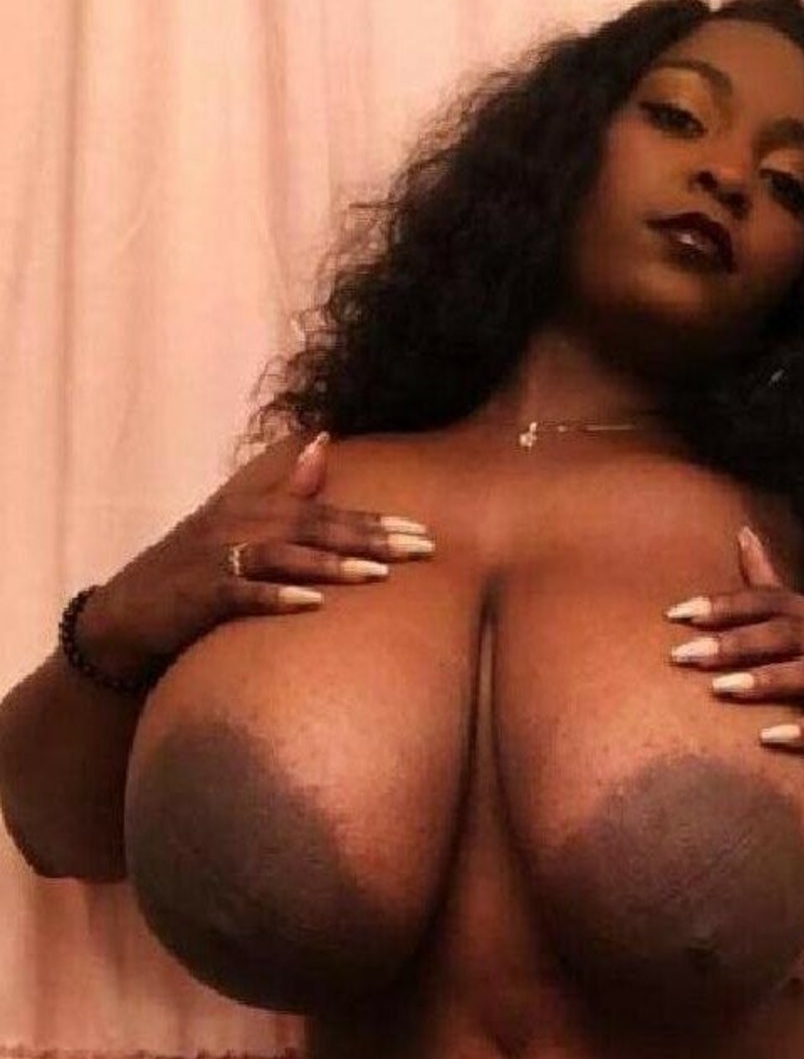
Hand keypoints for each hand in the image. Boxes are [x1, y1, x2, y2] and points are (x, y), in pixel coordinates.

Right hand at [79, 433, 433, 679]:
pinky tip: (312, 605)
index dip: (374, 520)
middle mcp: (236, 526)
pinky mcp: (199, 595)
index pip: (324, 511)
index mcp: (252, 509)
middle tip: (422, 548)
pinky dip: (276, 597)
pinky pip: (242, 594)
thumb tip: (324, 441)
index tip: (424, 531)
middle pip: (312, 527)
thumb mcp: (237, 526)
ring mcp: (216, 559)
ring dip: (331, 564)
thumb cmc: (192, 574)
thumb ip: (283, 489)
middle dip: (369, 536)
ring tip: (378, 573)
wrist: (125, 617)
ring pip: (283, 555)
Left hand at [665, 524, 803, 795]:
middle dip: (732, 642)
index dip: (723, 604)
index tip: (675, 614)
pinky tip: (767, 738)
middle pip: (783, 633)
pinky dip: (803, 729)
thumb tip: (743, 531)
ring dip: (765, 680)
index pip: (767, 600)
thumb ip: (768, 586)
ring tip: (720, 689)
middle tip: (683, 654)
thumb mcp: (800, 629)